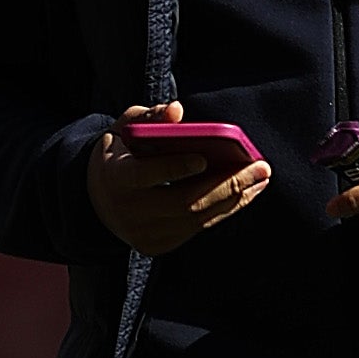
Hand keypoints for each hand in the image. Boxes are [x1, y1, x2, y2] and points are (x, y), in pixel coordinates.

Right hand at [86, 106, 271, 253]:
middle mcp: (128, 212)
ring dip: (234, 199)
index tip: (204, 158)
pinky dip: (224, 210)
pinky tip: (246, 193)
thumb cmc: (120, 153)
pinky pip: (198, 228)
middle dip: (226, 185)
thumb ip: (150, 117)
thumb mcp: (124, 128)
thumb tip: (178, 111)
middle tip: (260, 167)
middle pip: (183, 203)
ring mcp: (144, 234)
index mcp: (115, 177)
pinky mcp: (158, 246)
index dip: (173, 168)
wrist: (97, 198)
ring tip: (261, 178)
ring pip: (196, 219)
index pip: (144, 175)